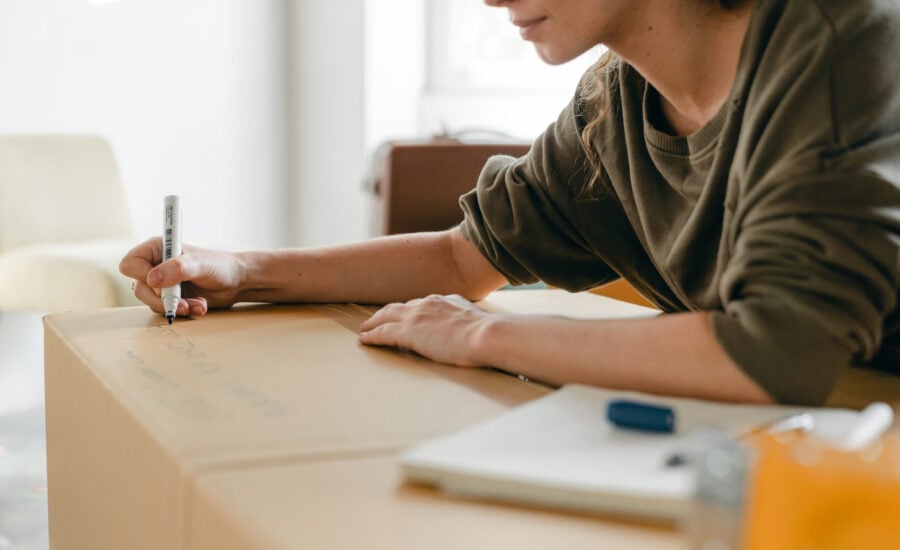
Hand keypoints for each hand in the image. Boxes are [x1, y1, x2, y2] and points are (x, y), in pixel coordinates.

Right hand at [119, 237, 244, 316]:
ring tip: (198, 304)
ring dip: (176, 307)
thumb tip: (152, 280)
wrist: (235, 282)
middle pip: (139, 288)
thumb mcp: (200, 264)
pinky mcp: (169, 297)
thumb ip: (177, 269)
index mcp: (157, 249)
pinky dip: (182, 311)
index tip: (164, 283)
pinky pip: (165, 310)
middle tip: (184, 302)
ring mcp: (161, 283)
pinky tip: (199, 306)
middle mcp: (155, 265)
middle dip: (162, 299)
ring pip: (151, 303)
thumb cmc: (219, 266)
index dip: (143, 276)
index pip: (130, 264)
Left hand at [358, 294, 491, 366]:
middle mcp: (427, 304)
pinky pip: (383, 333)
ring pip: (386, 316)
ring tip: (365, 330)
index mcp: (445, 301)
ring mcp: (416, 317)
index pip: (421, 304)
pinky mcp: (408, 332)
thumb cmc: (488, 334)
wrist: (486, 335)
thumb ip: (467, 323)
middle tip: (376, 320)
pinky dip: (372, 336)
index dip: (409, 311)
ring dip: (374, 323)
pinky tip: (364, 340)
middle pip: (399, 307)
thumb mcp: (476, 322)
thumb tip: (468, 332)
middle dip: (386, 313)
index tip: (405, 316)